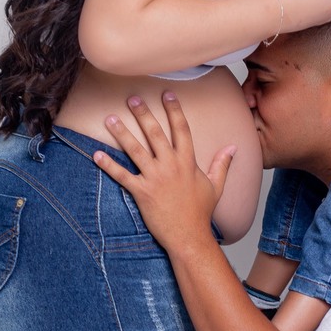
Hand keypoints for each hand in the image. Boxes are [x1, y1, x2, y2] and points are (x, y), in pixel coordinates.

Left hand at [93, 96, 234, 252]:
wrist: (189, 237)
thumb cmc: (201, 213)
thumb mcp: (216, 186)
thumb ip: (222, 164)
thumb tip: (233, 148)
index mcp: (188, 162)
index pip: (181, 129)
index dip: (174, 110)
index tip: (167, 93)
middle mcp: (171, 166)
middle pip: (155, 133)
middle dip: (143, 114)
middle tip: (132, 98)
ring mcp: (155, 178)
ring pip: (135, 150)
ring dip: (121, 133)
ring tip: (110, 118)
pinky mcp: (142, 192)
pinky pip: (122, 176)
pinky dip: (108, 165)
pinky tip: (96, 155)